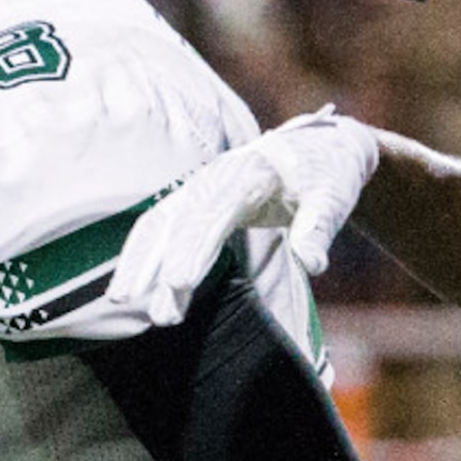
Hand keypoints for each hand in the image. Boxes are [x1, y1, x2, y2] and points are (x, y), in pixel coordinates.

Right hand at [109, 109, 379, 325]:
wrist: (323, 146)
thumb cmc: (329, 175)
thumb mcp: (334, 198)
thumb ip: (319, 229)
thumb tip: (311, 262)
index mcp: (251, 174)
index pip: (214, 215)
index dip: (193, 250)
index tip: (178, 284)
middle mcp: (217, 176)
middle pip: (179, 222)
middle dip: (162, 267)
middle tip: (161, 314)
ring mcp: (201, 185)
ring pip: (159, 222)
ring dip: (140, 262)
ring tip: (126, 303)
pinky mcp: (195, 197)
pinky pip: (159, 224)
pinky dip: (140, 253)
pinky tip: (128, 286)